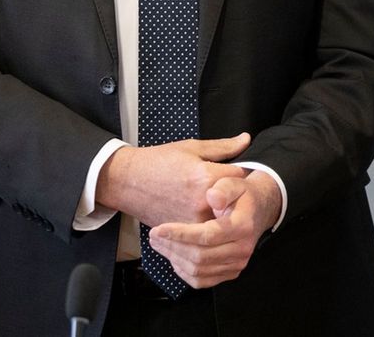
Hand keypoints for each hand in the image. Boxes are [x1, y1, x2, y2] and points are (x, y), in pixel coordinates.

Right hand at [95, 133, 250, 225]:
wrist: (127, 182)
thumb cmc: (157, 162)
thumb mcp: (191, 148)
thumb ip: (223, 147)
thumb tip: (246, 140)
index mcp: (205, 177)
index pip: (241, 175)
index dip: (240, 171)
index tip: (235, 171)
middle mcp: (202, 202)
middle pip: (236, 201)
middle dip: (235, 195)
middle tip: (227, 189)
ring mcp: (193, 222)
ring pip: (224, 220)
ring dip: (225, 212)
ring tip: (216, 201)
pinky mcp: (185, 234)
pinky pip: (208, 232)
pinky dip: (210, 224)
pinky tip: (204, 213)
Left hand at [148, 171, 280, 288]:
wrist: (257, 211)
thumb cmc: (240, 195)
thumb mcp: (234, 182)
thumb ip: (223, 188)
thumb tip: (212, 198)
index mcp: (243, 226)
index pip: (208, 235)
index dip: (180, 234)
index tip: (158, 229)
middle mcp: (242, 249)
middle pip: (201, 256)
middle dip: (173, 247)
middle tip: (153, 236)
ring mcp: (237, 263)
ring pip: (199, 270)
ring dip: (174, 259)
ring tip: (158, 244)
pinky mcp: (230, 272)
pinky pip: (203, 281)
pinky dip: (184, 272)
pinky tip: (173, 257)